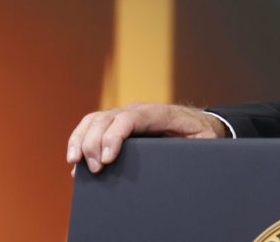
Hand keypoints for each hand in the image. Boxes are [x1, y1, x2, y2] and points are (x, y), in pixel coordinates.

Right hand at [66, 102, 227, 172]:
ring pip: (95, 119)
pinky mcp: (117, 123)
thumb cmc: (202, 136)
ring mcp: (125, 114)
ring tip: (76, 163)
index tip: (107, 159)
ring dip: (81, 140)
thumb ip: (194, 150)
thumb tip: (181, 164)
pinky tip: (75, 159)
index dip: (115, 136)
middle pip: (107, 118)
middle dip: (95, 143)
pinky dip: (79, 139)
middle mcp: (138, 110)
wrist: (200, 124)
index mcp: (160, 113)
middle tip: (95, 169)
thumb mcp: (204, 144)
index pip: (131, 118)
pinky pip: (92, 125)